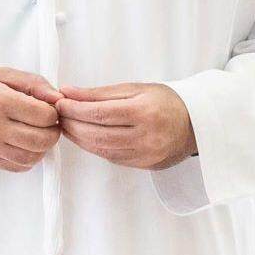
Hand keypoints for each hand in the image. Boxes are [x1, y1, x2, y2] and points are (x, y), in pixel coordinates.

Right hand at [0, 68, 62, 169]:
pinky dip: (29, 158)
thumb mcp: (0, 75)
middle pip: (42, 139)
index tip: (48, 107)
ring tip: (38, 133)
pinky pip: (19, 166)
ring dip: (43, 147)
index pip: (44, 115)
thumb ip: (33, 83)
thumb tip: (57, 97)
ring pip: (33, 156)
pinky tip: (26, 145)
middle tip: (49, 122)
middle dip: (53, 131)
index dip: (53, 111)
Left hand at [56, 82, 194, 170]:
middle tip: (59, 115)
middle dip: (73, 124)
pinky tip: (85, 137)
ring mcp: (146, 154)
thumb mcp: (136, 89)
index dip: (75, 109)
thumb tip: (69, 92)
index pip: (100, 113)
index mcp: (145, 112)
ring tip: (68, 125)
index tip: (60, 102)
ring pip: (101, 149)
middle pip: (98, 133)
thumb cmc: (166, 102)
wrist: (196, 125)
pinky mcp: (144, 166)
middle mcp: (146, 136)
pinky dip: (94, 147)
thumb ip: (100, 93)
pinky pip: (111, 158)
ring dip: (79, 138)